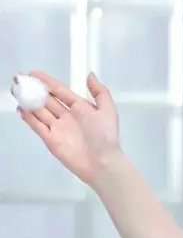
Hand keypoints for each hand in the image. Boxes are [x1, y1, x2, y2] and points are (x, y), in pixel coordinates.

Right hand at [15, 70, 121, 187]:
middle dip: (36, 91)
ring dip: (30, 103)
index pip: (61, 91)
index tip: (35, 74)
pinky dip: (29, 118)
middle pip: (48, 100)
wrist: (101, 162)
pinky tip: (22, 110)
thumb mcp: (107, 109)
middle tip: (23, 82)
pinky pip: (38, 126)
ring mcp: (59, 128)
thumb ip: (99, 91)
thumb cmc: (105, 136)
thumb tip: (90, 75)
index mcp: (81, 108)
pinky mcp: (51, 140)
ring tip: (20, 93)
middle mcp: (68, 116)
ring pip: (41, 112)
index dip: (48, 82)